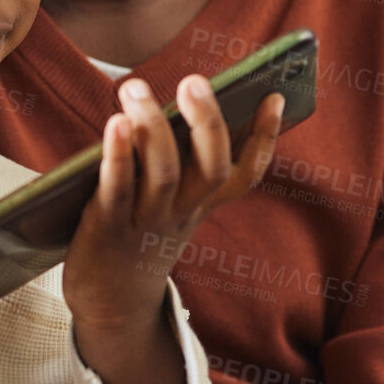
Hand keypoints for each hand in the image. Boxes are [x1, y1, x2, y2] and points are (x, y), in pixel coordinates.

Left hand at [62, 75, 281, 327]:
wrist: (108, 303)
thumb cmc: (137, 233)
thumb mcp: (169, 203)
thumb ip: (178, 161)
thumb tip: (184, 104)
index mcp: (201, 203)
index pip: (244, 174)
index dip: (264, 138)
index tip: (275, 97)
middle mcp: (182, 212)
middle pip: (210, 168)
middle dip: (207, 122)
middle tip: (195, 80)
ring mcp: (148, 223)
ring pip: (164, 174)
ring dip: (152, 128)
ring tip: (136, 89)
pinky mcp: (108, 231)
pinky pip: (117, 191)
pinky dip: (117, 157)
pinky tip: (115, 124)